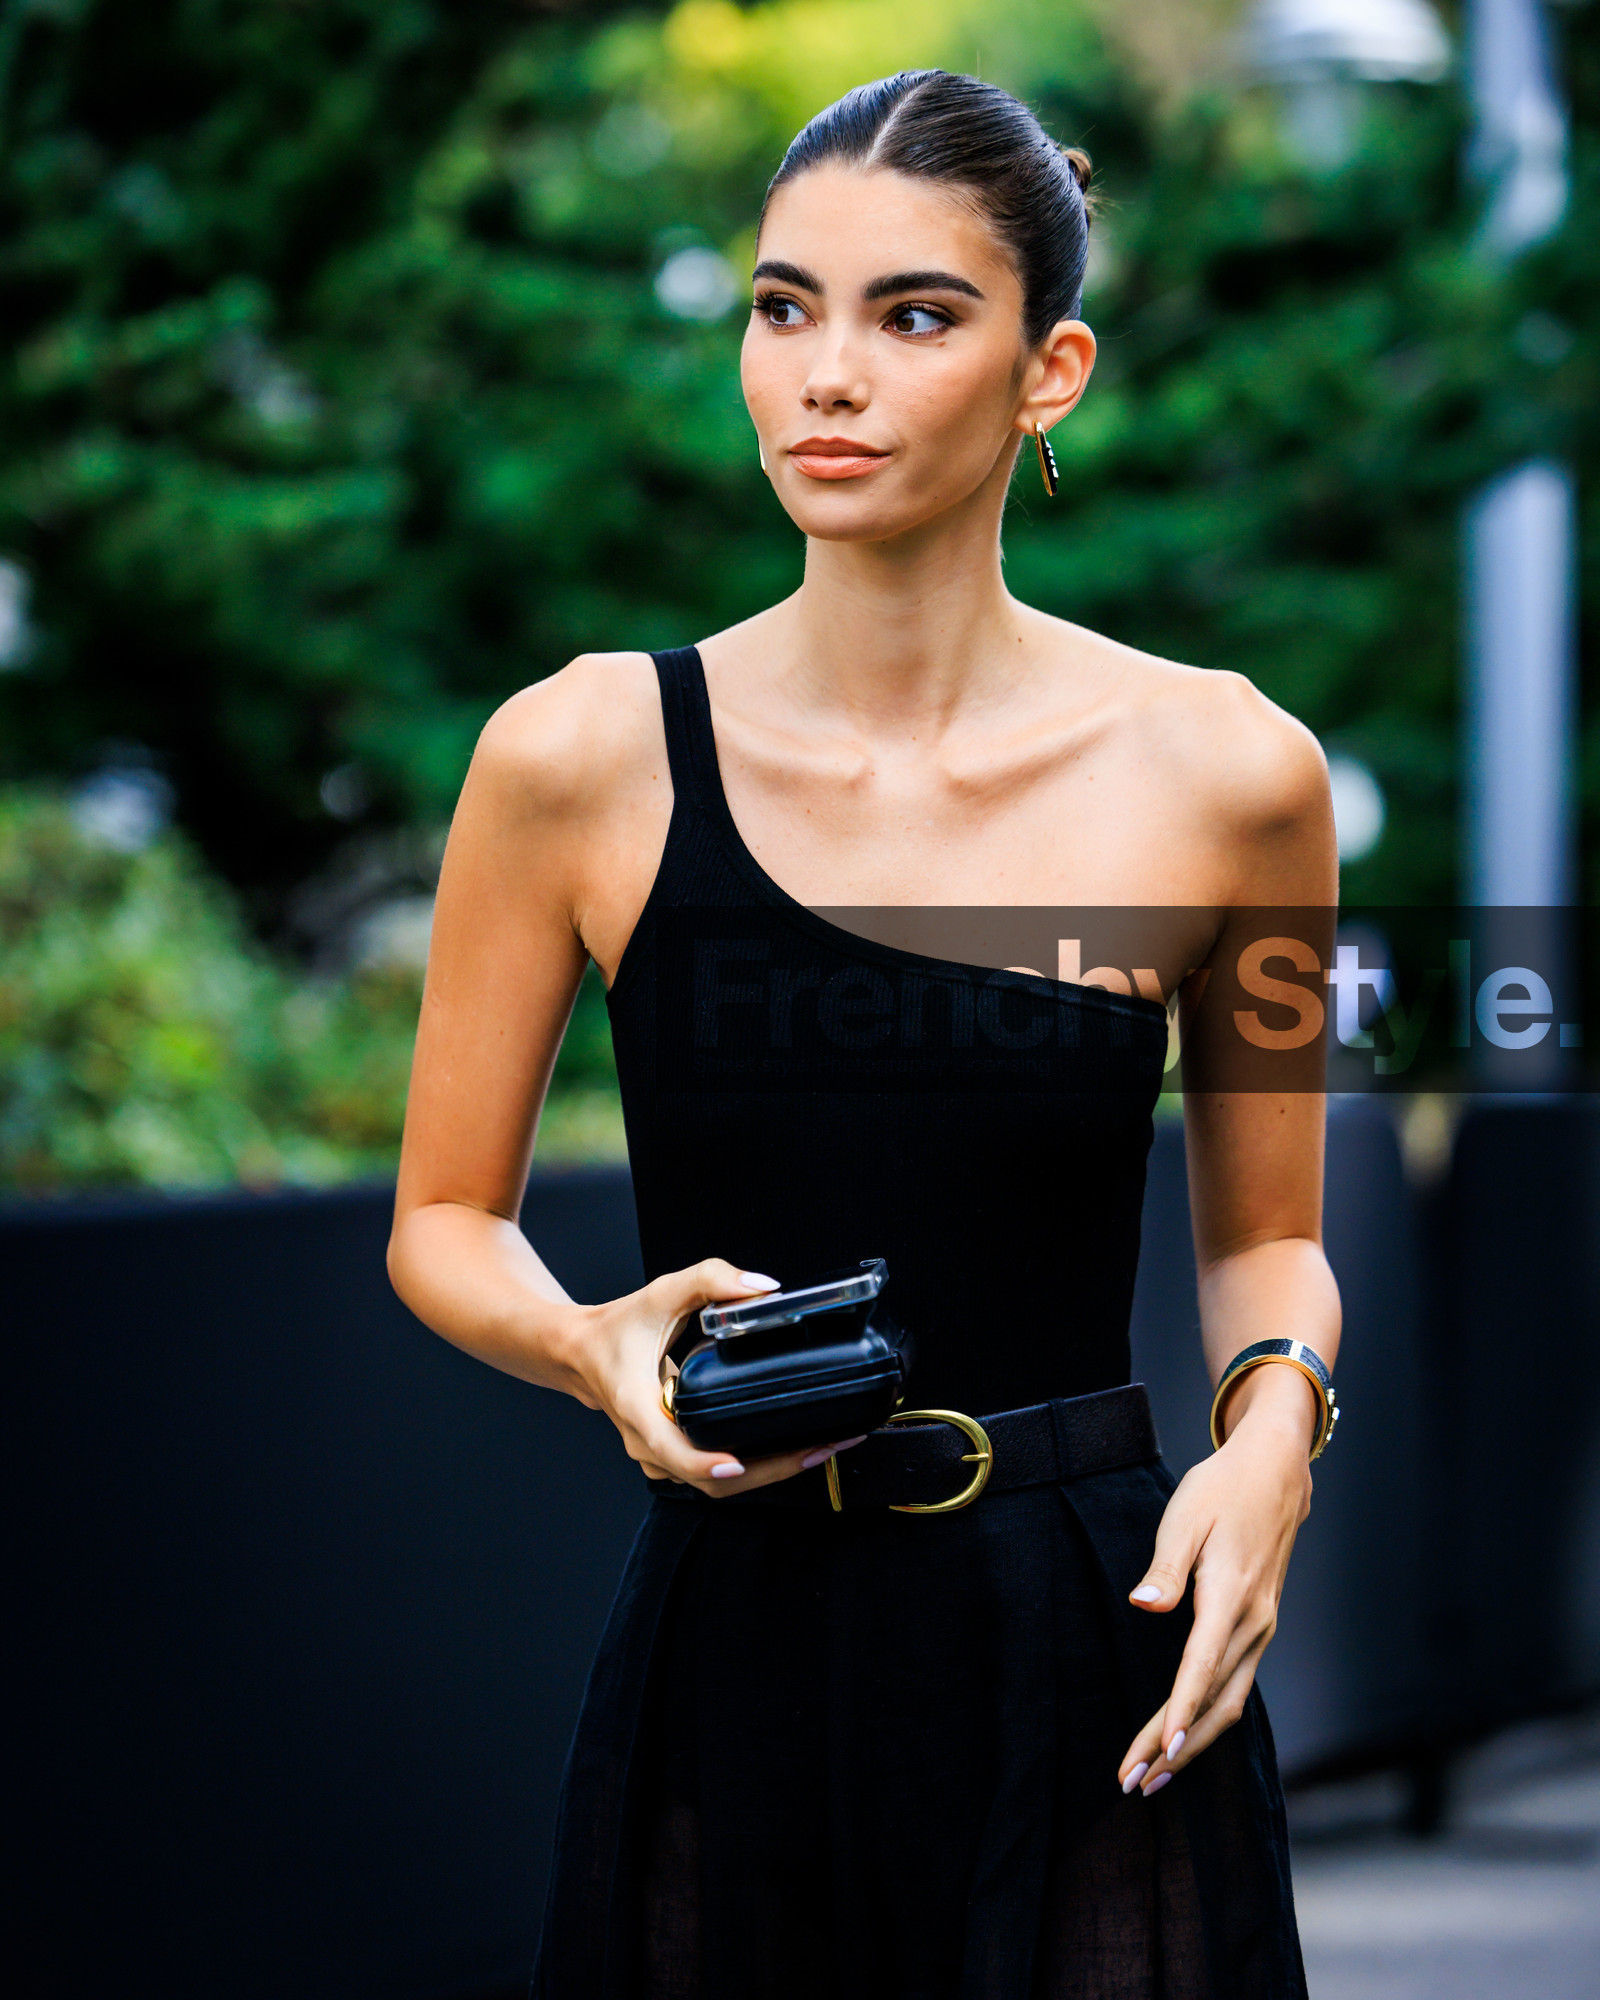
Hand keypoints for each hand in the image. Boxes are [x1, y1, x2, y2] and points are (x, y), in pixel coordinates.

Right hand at [564, 1256, 857, 1498]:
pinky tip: (790, 1449)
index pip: (670, 1449)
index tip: (736, 1462)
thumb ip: (710, 1279)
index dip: (704, 1462)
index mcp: (638, 1408)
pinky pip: (717, 1475)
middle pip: (710, 1479)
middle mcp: (649, 1443)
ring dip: (769, 1473)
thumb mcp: (661, 1293)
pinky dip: (756, 1468)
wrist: (583, 1354)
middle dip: (769, 1470)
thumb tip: (761, 1286)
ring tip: (818, 1449)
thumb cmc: (618, 1329)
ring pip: (717, 1485)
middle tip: (820, 1448)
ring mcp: (662, 1457)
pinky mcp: (676, 1458)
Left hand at [1115, 1365, 1315, 1796]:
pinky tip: (1186, 1738)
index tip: (1161, 1751)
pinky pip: (1234, 1685)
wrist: (1275, 1474)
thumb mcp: (1185, 1516)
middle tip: (1135, 1783)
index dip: (1181, 1712)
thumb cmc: (1221, 1490)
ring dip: (1193, 1743)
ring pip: (1228, 1701)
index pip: (1202, 1667)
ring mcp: (1260, 1628)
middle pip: (1215, 1701)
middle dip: (1177, 1749)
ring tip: (1153, 1777)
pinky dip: (1208, 1718)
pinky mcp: (1257, 1627)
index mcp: (1231, 1596)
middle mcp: (1253, 1623)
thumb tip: (1142, 1604)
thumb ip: (1166, 1566)